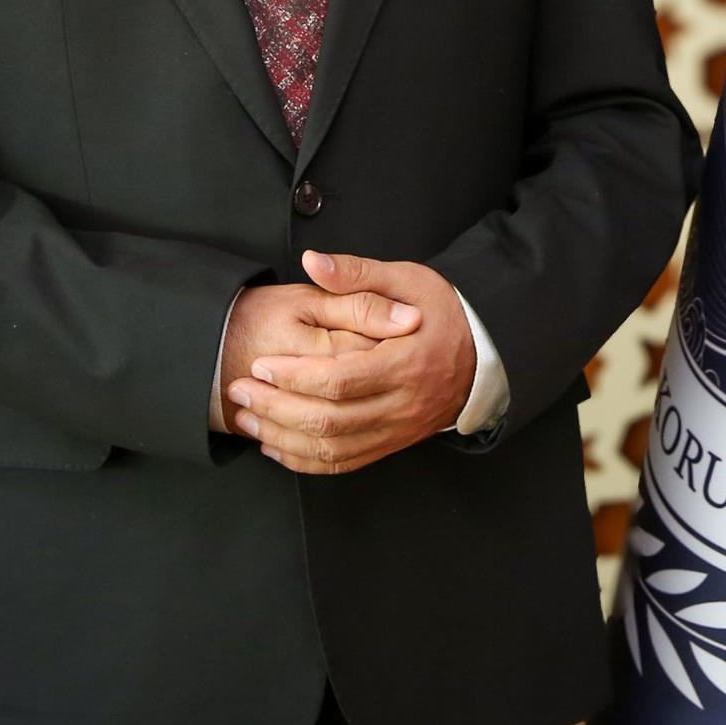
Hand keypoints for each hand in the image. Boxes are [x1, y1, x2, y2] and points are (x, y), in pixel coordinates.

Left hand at [223, 251, 477, 474]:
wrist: (485, 350)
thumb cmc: (441, 310)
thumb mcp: (406, 279)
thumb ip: (356, 273)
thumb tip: (312, 261)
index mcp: (406, 363)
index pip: (339, 380)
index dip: (293, 376)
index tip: (260, 365)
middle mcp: (404, 404)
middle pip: (329, 421)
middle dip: (276, 408)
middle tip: (240, 390)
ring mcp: (400, 429)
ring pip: (332, 449)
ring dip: (282, 438)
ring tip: (248, 416)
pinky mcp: (394, 443)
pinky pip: (344, 463)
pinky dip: (305, 460)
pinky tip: (276, 444)